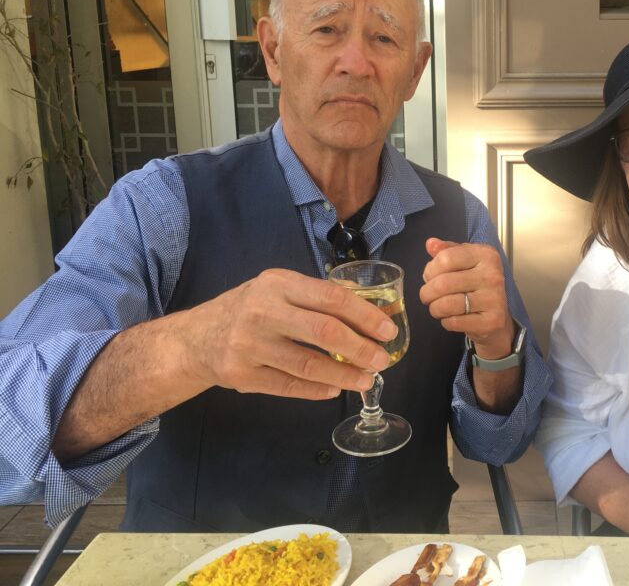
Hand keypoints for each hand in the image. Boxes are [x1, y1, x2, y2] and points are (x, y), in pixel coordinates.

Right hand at [182, 268, 397, 399]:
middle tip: (382, 360)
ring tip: (366, 380)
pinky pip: (289, 385)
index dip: (365, 315)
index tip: (387, 331)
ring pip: (308, 364)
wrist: (194, 338)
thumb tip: (367, 307)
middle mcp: (263, 311)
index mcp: (278, 283)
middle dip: (360, 348)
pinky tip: (335, 390)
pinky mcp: (241, 374)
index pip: (331, 297)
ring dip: (344, 375)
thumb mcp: (277, 289)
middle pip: (324, 330)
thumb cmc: (248, 309)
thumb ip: (315, 295)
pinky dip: (317, 390)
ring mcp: (250, 344)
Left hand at [419, 238, 513, 357]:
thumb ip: (447, 250)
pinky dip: (446, 321)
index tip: (429, 277)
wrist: (498, 313)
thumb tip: (431, 244)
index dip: (430, 270)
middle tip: (427, 296)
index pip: (446, 258)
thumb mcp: (465, 260)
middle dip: (427, 293)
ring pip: (446, 305)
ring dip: (434, 309)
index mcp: (486, 255)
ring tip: (437, 307)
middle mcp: (492, 275)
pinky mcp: (492, 321)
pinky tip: (451, 317)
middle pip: (443, 283)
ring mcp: (494, 299)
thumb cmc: (477, 284)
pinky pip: (454, 322)